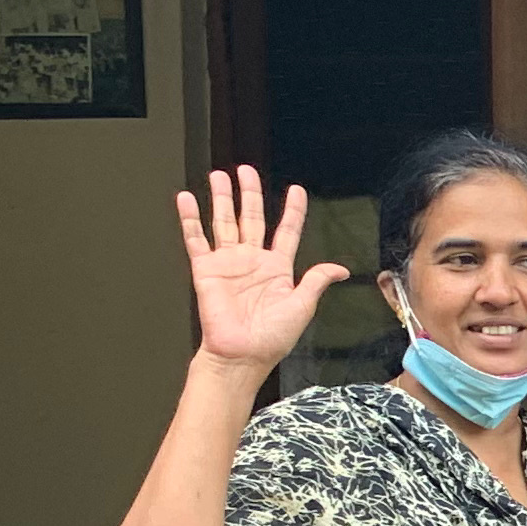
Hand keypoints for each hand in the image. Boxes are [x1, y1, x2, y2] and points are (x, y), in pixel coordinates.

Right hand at [175, 166, 341, 375]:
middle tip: (245, 171)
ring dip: (221, 199)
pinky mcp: (206, 269)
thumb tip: (340, 269)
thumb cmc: (271, 337)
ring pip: (224, 222)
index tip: (296, 191)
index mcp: (277, 269)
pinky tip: (186, 200)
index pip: (287, 231)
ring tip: (218, 176)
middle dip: (249, 194)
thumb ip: (316, 282)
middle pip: (252, 218)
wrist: (242, 354)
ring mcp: (228, 263)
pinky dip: (190, 219)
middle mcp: (252, 262)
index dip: (292, 211)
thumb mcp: (302, 306)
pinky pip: (196, 239)